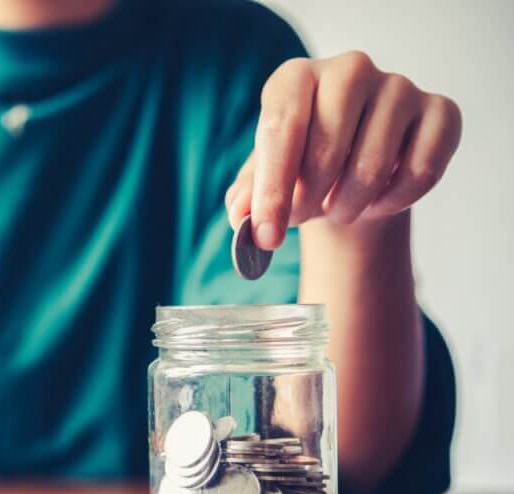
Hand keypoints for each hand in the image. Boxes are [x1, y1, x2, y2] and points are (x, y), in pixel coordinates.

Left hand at [225, 51, 461, 247]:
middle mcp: (349, 70)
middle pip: (327, 148)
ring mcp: (398, 87)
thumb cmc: (299, 169)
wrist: (349, 168)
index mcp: (295, 78)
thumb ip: (246, 198)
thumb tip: (242, 216)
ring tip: (336, 208)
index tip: (266, 235)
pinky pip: (421, 171)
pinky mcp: (439, 111)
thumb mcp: (263, 182)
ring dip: (349, 206)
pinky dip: (393, 202)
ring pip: (373, 167)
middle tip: (301, 218)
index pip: (282, 127)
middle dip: (308, 201)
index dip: (272, 189)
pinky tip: (375, 203)